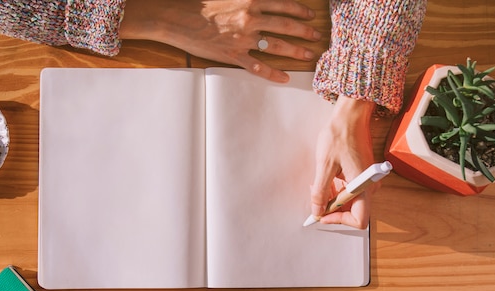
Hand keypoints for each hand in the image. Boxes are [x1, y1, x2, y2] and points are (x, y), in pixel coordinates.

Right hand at [119, 0, 320, 82]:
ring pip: (277, 46)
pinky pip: (257, 67)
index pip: (284, 4)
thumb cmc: (200, 3)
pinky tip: (284, 78)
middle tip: (316, 36)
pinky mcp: (233, 55)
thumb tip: (263, 0)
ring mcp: (243, 39)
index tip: (310, 15)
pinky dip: (273, 74)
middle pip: (286, 25)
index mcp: (251, 0)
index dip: (300, 11)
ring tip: (308, 55)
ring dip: (295, 50)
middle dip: (304, 31)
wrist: (178, 17)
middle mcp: (251, 19)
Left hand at [310, 96, 375, 228]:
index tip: (322, 215)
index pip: (358, 219)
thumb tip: (317, 212)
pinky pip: (350, 190)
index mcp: (363, 186)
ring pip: (350, 200)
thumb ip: (320, 191)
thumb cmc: (339, 136)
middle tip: (315, 199)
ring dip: (332, 198)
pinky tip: (325, 179)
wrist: (350, 115)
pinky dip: (336, 189)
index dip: (339, 220)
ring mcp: (367, 180)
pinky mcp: (362, 174)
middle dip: (332, 208)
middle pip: (353, 211)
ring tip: (317, 185)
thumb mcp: (324, 165)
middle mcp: (369, 186)